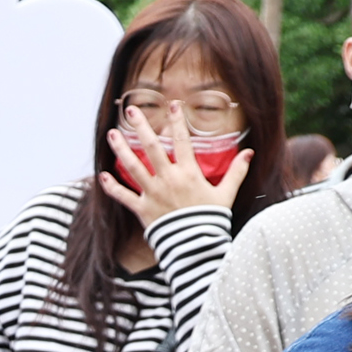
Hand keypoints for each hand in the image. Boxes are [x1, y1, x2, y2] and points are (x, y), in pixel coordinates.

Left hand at [98, 109, 248, 224]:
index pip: (182, 141)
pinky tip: (101, 176)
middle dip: (141, 127)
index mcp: (188, 173)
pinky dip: (111, 187)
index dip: (177, 121)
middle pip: (152, 147)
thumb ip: (237, 172)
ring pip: (132, 166)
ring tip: (112, 133)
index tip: (172, 105)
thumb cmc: (211, 219)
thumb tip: (250, 152)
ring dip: (121, 149)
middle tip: (131, 110)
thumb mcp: (227, 194)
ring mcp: (152, 193)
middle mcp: (168, 179)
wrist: (196, 246)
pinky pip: (123, 196)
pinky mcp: (142, 209)